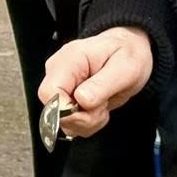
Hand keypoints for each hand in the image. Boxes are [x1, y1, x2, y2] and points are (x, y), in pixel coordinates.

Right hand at [39, 28, 153, 137]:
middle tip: (103, 105)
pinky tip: (98, 107)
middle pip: (53, 111)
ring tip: (102, 103)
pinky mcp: (65, 100)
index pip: (48, 93)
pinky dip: (87, 123)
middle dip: (83, 118)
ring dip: (88, 121)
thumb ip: (101, 85)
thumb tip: (81, 100)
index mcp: (68, 60)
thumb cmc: (126, 55)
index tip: (92, 108)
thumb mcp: (124, 68)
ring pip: (63, 122)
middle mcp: (58, 73)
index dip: (67, 110)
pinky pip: (71, 123)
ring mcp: (60, 87)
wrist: (128, 53)